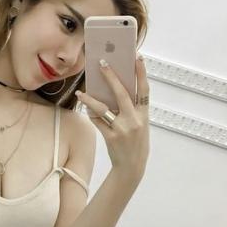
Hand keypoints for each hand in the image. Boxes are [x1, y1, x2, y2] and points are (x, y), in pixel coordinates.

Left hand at [84, 54, 149, 188]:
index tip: (137, 57)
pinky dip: (91, 114)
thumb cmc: (136, 144)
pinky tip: (85, 106)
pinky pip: (98, 121)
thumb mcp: (140, 125)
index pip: (144, 89)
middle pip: (122, 93)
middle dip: (111, 76)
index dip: (141, 73)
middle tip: (102, 63)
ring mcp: (122, 129)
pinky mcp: (111, 138)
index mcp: (144, 115)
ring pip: (104, 108)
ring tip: (82, 91)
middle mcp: (134, 120)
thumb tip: (116, 89)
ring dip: (91, 99)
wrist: (131, 169)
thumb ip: (132, 109)